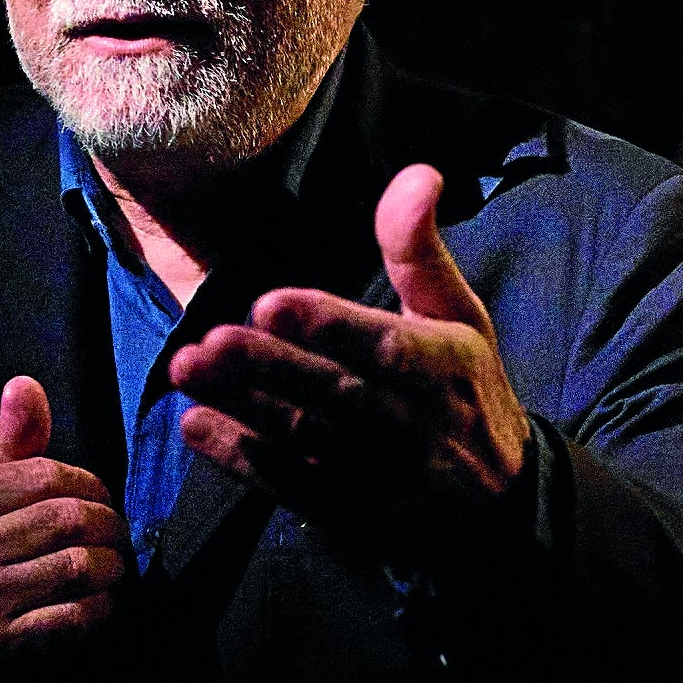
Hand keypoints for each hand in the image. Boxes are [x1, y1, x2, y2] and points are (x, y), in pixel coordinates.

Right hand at [0, 376, 129, 669]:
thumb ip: (7, 446)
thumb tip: (26, 386)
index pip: (45, 476)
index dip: (91, 484)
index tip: (101, 498)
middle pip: (68, 519)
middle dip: (110, 526)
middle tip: (117, 535)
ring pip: (77, 566)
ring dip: (111, 568)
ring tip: (114, 568)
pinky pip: (71, 618)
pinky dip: (100, 609)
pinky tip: (101, 604)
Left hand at [167, 164, 530, 554]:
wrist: (496, 498)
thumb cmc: (466, 387)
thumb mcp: (458, 315)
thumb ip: (420, 249)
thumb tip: (418, 172)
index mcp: (442, 368)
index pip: (385, 347)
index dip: (330, 327)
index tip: (272, 302)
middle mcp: (411, 425)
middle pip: (335, 396)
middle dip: (273, 369)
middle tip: (213, 341)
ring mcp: (376, 473)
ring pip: (304, 439)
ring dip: (243, 407)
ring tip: (186, 369)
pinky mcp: (348, 509)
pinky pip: (289, 486)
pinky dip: (241, 459)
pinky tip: (196, 424)